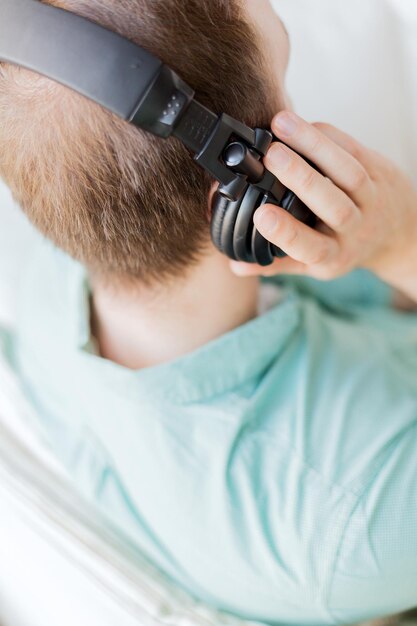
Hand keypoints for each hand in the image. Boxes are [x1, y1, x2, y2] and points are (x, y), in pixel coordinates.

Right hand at [231, 111, 416, 291]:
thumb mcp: (314, 264)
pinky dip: (327, 135)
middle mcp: (354, 229)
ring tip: (281, 124)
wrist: (397, 234)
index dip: (285, 232)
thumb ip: (275, 264)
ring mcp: (371, 199)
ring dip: (314, 145)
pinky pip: (354, 149)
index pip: (309, 248)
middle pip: (332, 205)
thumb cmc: (345, 247)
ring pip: (347, 171)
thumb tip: (235, 264)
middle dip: (301, 178)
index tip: (262, 215)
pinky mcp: (380, 171)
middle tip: (270, 155)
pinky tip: (302, 124)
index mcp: (332, 256)